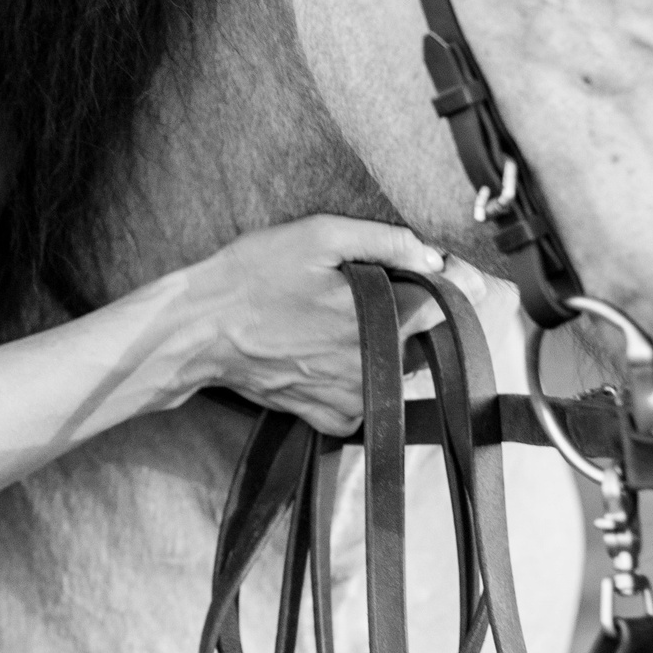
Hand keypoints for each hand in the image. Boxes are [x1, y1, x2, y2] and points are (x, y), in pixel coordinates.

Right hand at [173, 216, 443, 435]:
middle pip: (427, 339)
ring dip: (391, 345)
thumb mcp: (318, 235)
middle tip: (381, 288)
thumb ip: (386, 242)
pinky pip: (369, 398)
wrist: (198, 331)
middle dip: (419, 313)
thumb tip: (434, 257)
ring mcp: (353, 398)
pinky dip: (363, 376)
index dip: (454, 283)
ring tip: (351, 318)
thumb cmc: (255, 275)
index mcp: (378, 320)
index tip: (444, 270)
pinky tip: (334, 350)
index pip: (448, 307)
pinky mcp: (330, 417)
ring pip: (399, 371)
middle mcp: (373, 366)